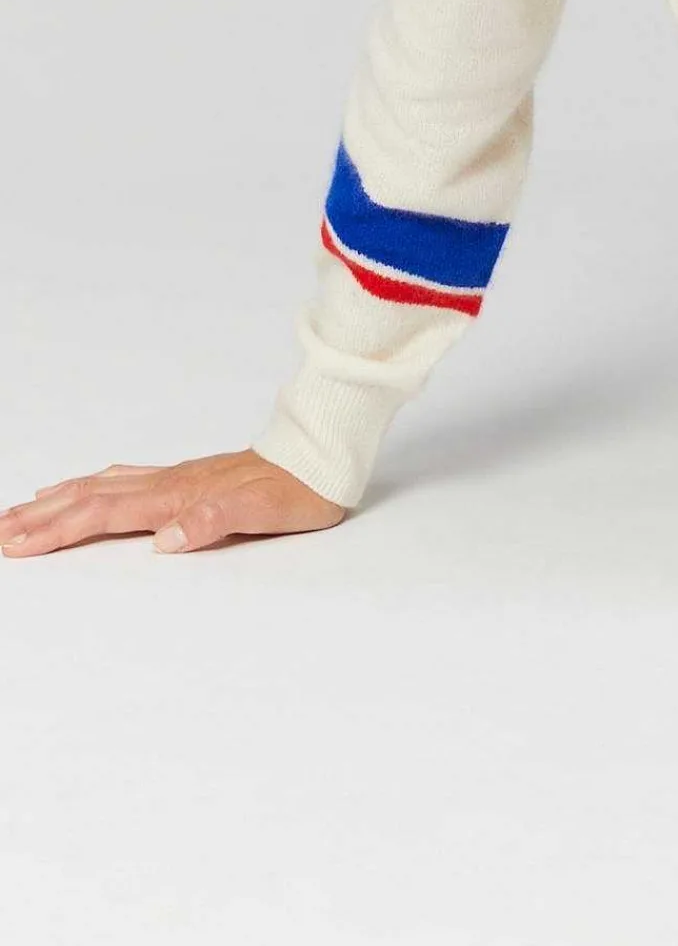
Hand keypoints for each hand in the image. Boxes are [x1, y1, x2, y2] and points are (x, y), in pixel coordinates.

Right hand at [0, 451, 346, 555]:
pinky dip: (92, 485)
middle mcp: (170, 484)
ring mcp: (176, 477)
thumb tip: (165, 539)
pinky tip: (82, 485)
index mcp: (178, 497)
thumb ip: (215, 522)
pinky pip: (125, 480)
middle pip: (91, 499)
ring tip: (20, 510)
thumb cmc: (297, 490)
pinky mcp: (187, 477)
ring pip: (102, 487)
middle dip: (41, 518)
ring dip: (58, 500)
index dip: (57, 530)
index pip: (104, 515)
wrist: (323, 457)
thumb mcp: (264, 513)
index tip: (15, 544)